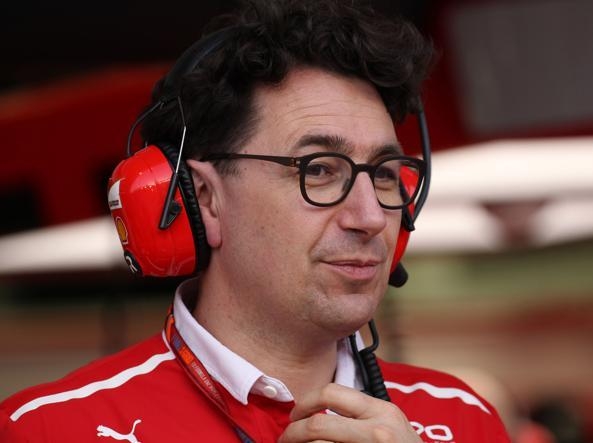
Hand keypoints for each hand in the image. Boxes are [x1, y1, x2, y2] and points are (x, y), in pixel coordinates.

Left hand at [278, 383, 421, 442]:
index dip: (305, 402)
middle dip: (292, 432)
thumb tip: (317, 413)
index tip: (296, 414)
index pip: (331, 393)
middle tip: (285, 439)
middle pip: (317, 424)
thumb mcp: (391, 425)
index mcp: (382, 411)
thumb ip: (360, 415)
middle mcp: (377, 431)